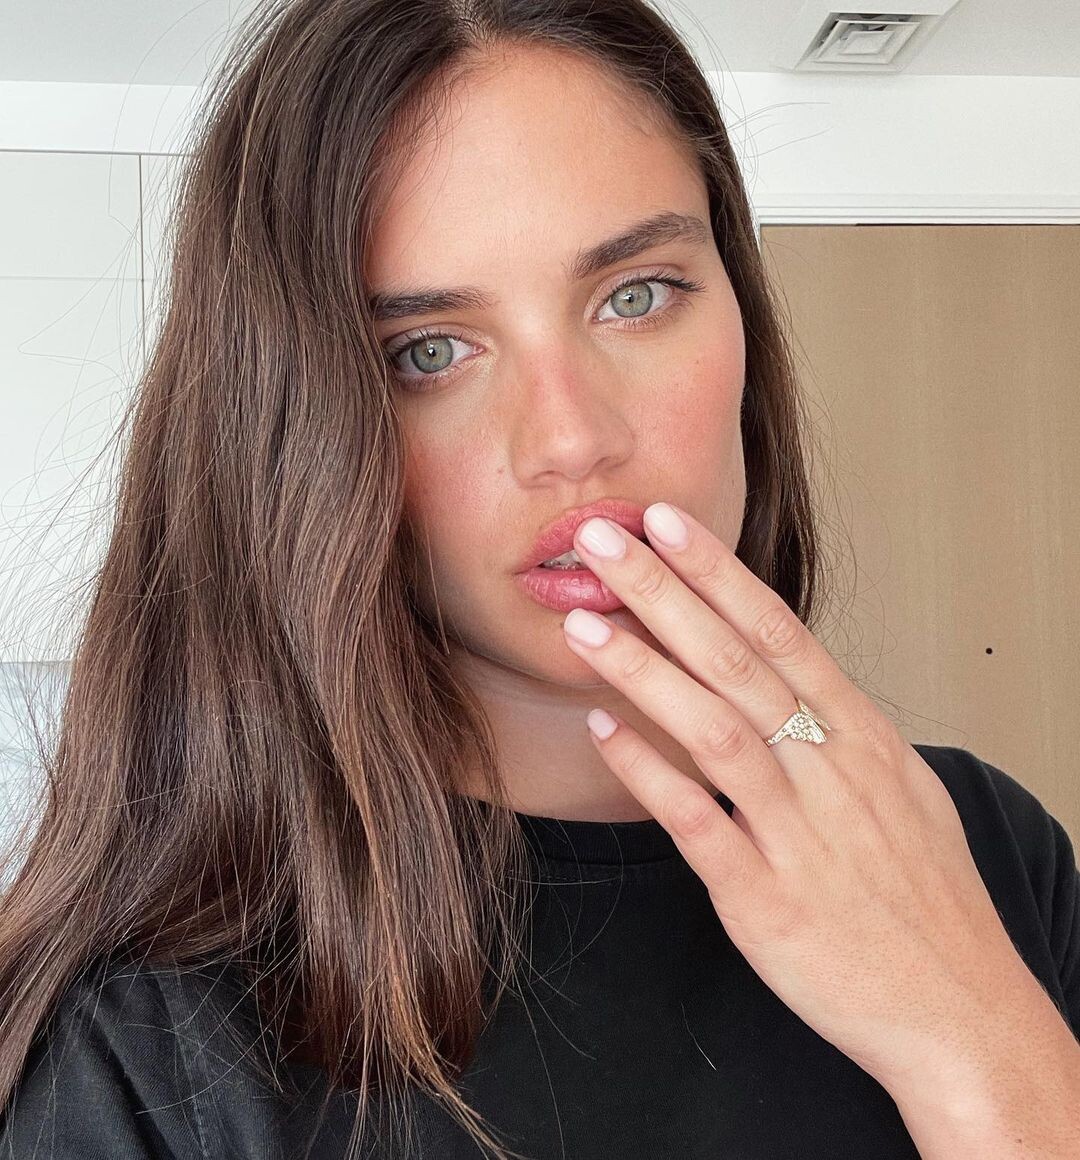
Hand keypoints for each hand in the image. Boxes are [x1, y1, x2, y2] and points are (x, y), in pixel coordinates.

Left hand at [560, 501, 1040, 1097]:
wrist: (963, 1013)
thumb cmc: (927, 900)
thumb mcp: (902, 791)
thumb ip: (840, 731)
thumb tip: (792, 680)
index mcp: (861, 738)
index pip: (781, 632)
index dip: (719, 575)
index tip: (668, 525)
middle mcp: (831, 771)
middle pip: (739, 662)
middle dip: (667, 596)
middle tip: (607, 545)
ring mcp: (798, 835)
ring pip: (715, 730)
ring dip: (645, 672)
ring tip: (586, 627)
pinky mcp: (766, 899)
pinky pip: (698, 823)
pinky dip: (647, 774)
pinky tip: (602, 732)